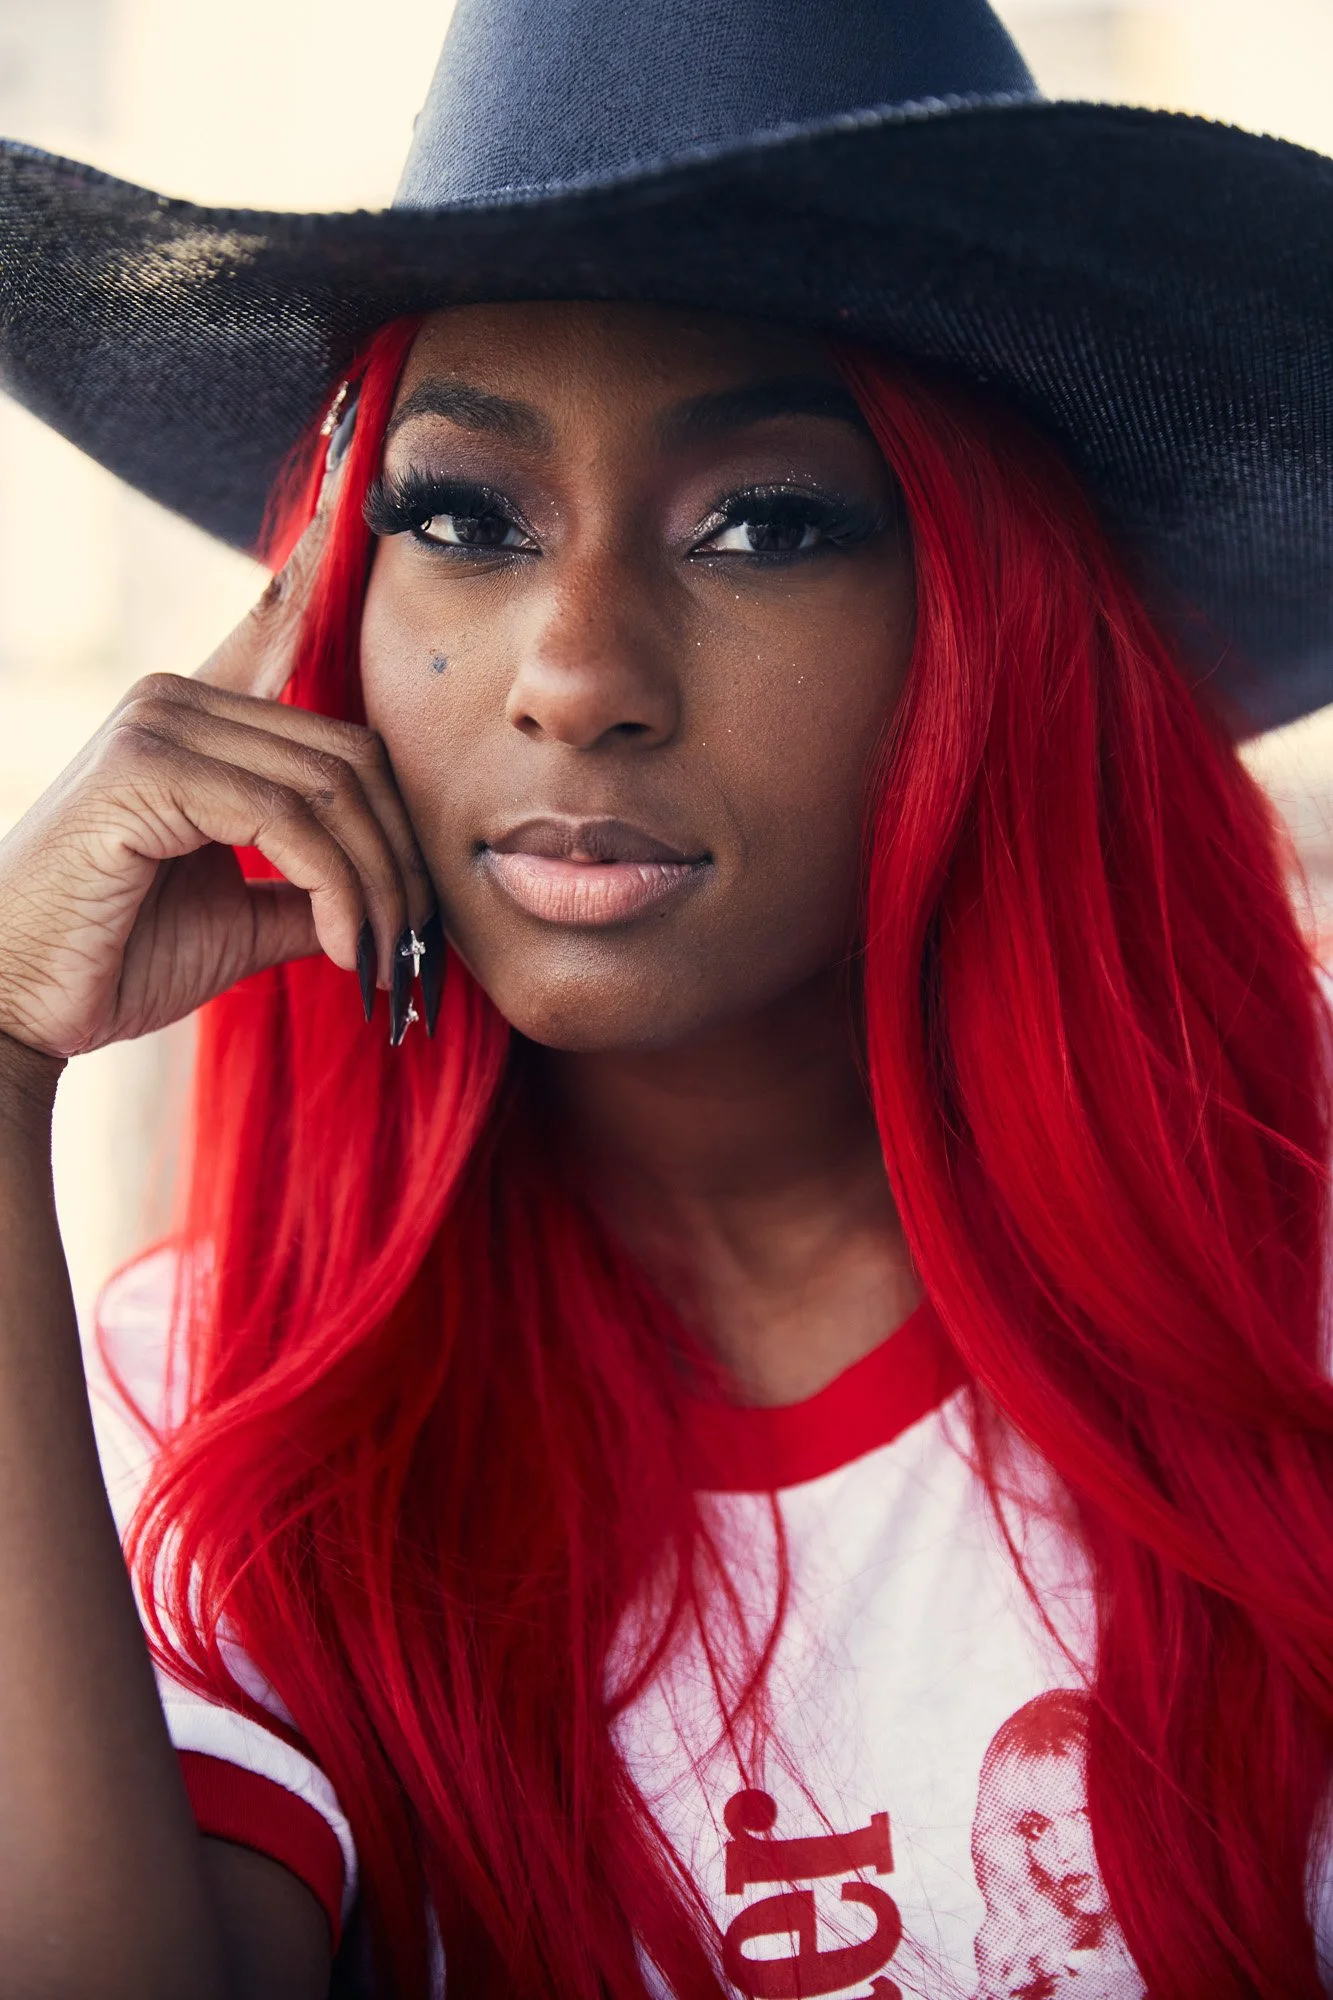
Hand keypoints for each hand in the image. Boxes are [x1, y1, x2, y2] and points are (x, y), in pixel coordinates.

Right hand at [0, 448, 434, 1058]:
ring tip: (381, 961)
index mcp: (194, 718)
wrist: (19, 1006)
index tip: (353, 488)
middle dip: (399, 859)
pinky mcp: (146, 770)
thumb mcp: (238, 912)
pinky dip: (336, 892)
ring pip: (332, 789)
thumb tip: (387, 891)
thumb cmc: (115, 958)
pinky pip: (290, 822)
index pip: (280, 631)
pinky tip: (342, 949)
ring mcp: (157, 725)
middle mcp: (175, 700)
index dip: (320, 570)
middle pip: (351, 752)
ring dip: (377, 889)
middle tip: (412, 945)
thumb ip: (307, 881)